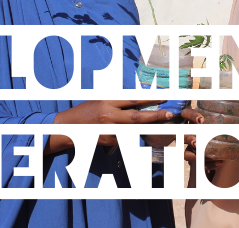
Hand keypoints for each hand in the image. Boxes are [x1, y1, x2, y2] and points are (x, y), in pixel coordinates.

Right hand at [46, 100, 172, 153]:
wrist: (69, 126)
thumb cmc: (87, 110)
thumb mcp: (102, 99)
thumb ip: (119, 100)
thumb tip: (140, 99)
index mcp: (108, 102)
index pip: (132, 100)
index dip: (149, 98)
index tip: (164, 97)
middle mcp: (109, 116)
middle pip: (136, 117)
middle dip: (154, 116)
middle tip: (168, 115)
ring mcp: (109, 131)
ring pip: (134, 130)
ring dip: (149, 128)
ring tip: (164, 126)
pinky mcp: (109, 141)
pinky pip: (126, 138)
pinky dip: (136, 136)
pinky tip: (147, 134)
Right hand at [181, 107, 223, 176]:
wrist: (219, 138)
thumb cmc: (219, 124)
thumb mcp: (222, 117)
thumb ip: (231, 113)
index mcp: (192, 119)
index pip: (186, 114)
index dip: (191, 116)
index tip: (201, 120)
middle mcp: (189, 133)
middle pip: (181, 136)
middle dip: (188, 139)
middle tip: (197, 142)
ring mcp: (191, 147)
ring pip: (187, 154)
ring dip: (196, 156)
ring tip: (210, 156)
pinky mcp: (198, 158)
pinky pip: (200, 164)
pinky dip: (210, 164)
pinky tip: (221, 163)